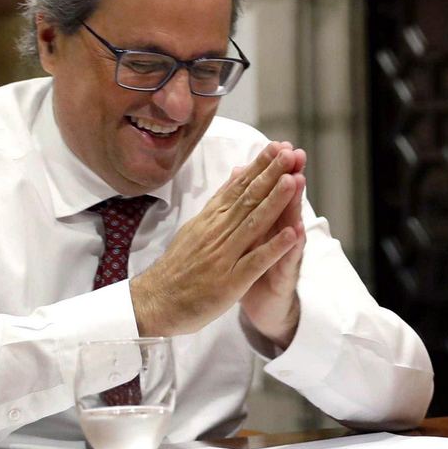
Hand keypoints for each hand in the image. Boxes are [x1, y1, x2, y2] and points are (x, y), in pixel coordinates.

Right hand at [130, 144, 301, 337]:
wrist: (154, 302)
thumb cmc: (178, 266)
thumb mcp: (196, 226)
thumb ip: (219, 202)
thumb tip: (237, 174)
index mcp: (211, 219)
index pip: (239, 186)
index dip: (260, 166)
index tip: (278, 146)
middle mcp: (218, 232)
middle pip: (249, 198)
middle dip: (272, 174)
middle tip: (291, 152)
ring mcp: (224, 256)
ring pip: (253, 223)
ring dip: (274, 202)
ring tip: (293, 180)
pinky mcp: (230, 282)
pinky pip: (255, 261)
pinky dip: (273, 247)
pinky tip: (292, 234)